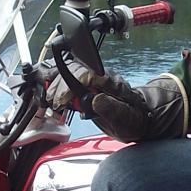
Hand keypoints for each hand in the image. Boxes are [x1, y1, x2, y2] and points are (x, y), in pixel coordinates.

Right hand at [46, 62, 184, 142]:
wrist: (138, 119)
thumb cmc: (133, 120)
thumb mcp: (125, 118)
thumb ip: (111, 108)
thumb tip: (96, 100)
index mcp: (112, 82)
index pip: (87, 73)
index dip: (71, 85)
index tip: (63, 99)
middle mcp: (102, 76)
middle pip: (75, 70)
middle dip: (61, 85)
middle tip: (56, 103)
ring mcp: (94, 79)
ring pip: (70, 72)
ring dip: (58, 85)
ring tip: (53, 101)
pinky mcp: (88, 85)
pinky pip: (70, 78)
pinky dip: (59, 86)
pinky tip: (54, 96)